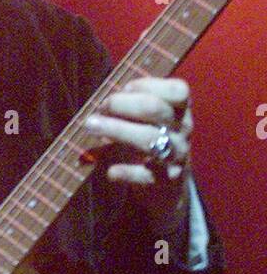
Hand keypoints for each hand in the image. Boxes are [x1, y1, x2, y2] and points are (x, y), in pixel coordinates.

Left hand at [85, 76, 192, 231]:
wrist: (169, 189)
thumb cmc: (152, 142)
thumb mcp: (151, 121)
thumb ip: (133, 107)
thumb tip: (103, 102)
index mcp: (182, 111)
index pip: (176, 90)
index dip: (146, 85)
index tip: (123, 89)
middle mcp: (183, 131)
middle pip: (154, 109)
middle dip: (122, 104)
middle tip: (101, 107)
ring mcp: (176, 156)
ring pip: (148, 139)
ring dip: (116, 129)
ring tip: (90, 125)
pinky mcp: (166, 181)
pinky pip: (144, 175)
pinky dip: (125, 171)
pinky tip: (110, 170)